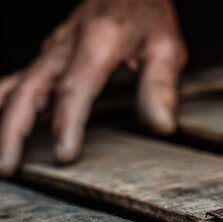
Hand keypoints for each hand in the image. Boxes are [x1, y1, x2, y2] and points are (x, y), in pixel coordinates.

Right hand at [0, 0, 186, 174]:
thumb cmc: (147, 15)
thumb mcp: (167, 47)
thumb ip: (160, 87)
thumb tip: (161, 125)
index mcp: (98, 42)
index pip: (75, 87)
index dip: (67, 122)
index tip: (64, 153)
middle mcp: (65, 46)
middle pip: (30, 89)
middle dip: (14, 129)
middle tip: (9, 166)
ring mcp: (51, 51)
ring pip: (16, 86)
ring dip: (2, 122)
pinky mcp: (46, 57)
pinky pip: (16, 81)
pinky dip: (2, 104)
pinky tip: (0, 126)